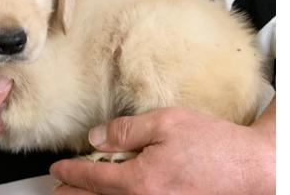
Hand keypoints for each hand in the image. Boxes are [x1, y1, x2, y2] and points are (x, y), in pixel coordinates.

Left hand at [51, 104, 274, 194]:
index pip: (93, 177)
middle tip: (56, 189)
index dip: (71, 173)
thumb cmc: (214, 145)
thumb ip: (126, 131)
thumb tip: (97, 137)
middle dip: (72, 194)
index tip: (57, 170)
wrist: (253, 169)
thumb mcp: (165, 123)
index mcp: (139, 181)